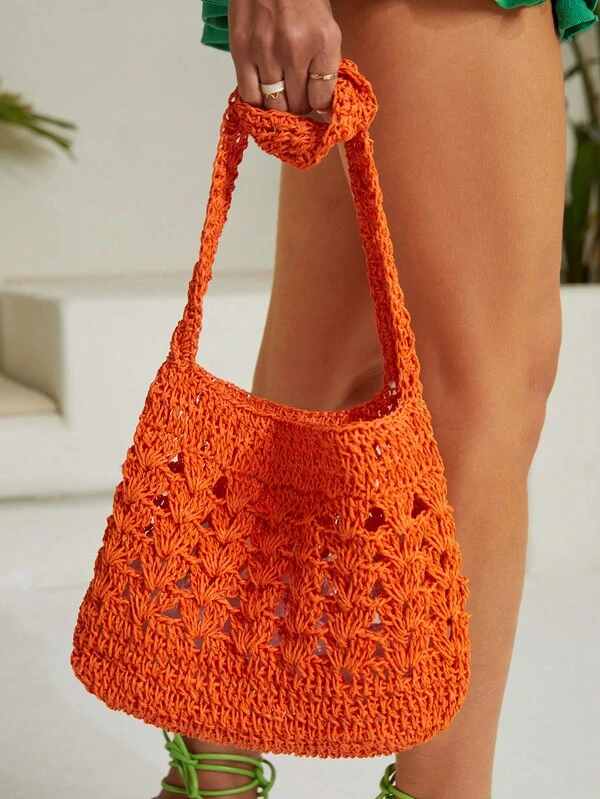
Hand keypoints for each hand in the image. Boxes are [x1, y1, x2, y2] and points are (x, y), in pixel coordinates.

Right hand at [228, 0, 341, 121]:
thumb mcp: (326, 26)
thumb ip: (326, 65)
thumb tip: (322, 104)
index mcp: (322, 41)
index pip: (323, 98)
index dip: (322, 108)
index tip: (319, 109)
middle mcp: (294, 51)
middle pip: (298, 106)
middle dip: (301, 108)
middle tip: (298, 101)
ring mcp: (265, 53)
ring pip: (274, 104)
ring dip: (279, 106)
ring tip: (281, 99)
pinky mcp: (241, 52)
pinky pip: (249, 95)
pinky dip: (257, 102)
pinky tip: (262, 96)